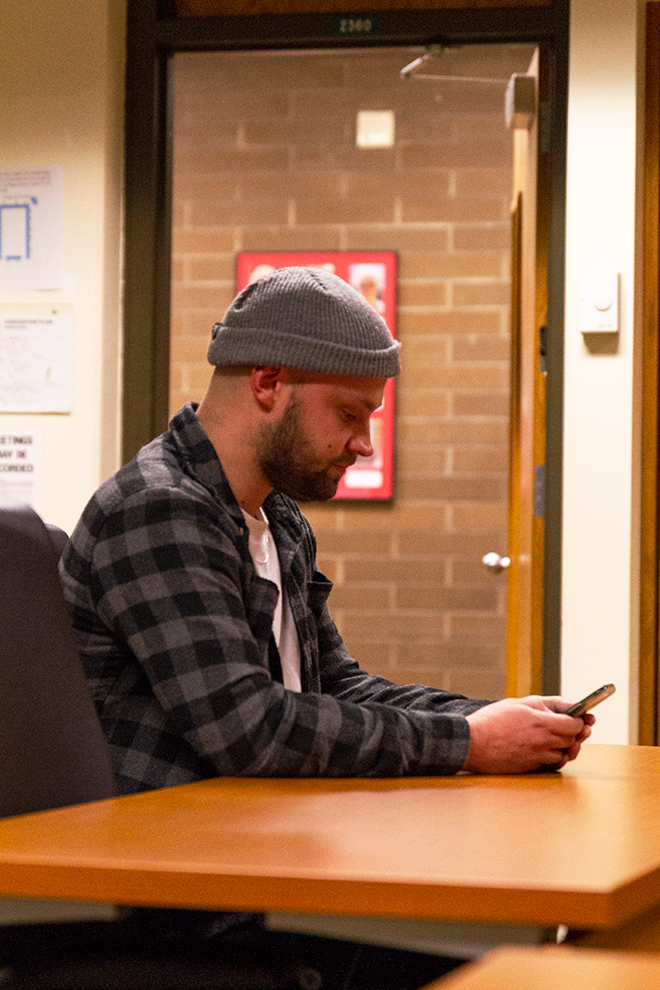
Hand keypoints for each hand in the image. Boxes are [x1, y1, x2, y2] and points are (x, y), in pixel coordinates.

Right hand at [463, 696, 593, 774]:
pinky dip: (554, 758)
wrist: (471, 742)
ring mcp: (537, 756)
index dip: (582, 721)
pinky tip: (550, 751)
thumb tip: (567, 704)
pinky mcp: (530, 767)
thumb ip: (546, 703)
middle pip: (572, 740)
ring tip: (563, 740)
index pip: (575, 724)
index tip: (584, 718)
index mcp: (541, 722)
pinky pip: (551, 764)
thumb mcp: (519, 702)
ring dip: (566, 747)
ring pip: (564, 754)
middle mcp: (542, 741)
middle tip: (578, 729)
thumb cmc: (491, 720)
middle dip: (577, 734)